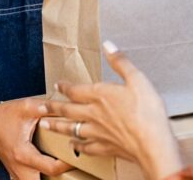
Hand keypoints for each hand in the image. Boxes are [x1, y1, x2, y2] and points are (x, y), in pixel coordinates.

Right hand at [0, 97, 73, 179]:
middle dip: (59, 178)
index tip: (76, 152)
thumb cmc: (3, 117)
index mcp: (23, 154)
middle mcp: (20, 168)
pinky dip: (40, 178)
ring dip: (49, 179)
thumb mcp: (24, 107)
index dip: (68, 163)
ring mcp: (17, 174)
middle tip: (70, 164)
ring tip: (61, 166)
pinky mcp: (17, 174)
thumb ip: (45, 106)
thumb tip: (66, 106)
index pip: (52, 168)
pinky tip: (49, 168)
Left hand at [42, 42, 182, 179]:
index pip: (75, 90)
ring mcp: (98, 132)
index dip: (64, 87)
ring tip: (45, 125)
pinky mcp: (105, 147)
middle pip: (68, 110)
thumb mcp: (137, 79)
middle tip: (40, 107)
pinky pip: (86, 147)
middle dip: (53, 107)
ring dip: (57, 126)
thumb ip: (121, 62)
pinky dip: (77, 146)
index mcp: (100, 95)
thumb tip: (108, 45)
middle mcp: (94, 114)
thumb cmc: (147, 111)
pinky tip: (73, 146)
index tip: (56, 86)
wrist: (152, 143)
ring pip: (71, 129)